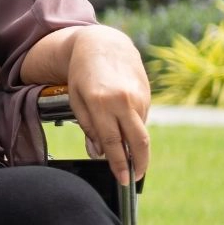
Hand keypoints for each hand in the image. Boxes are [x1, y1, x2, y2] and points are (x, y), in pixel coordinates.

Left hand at [65, 26, 150, 184]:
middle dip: (139, 164)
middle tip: (134, 178)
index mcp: (100, 103)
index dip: (119, 164)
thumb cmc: (83, 74)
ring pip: (141, 131)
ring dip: (136, 147)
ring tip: (129, 157)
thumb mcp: (76, 100)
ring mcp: (137, 96)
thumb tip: (99, 153)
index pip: (112, 142)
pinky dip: (135, 128)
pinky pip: (142, 119)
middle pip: (137, 141)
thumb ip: (88, 128)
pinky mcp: (147, 94)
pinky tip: (126, 126)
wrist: (103, 44)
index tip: (122, 180)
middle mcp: (122, 100)